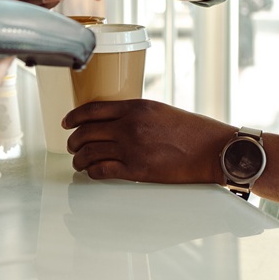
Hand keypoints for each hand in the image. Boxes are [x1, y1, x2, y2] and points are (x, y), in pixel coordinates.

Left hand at [64, 99, 232, 184]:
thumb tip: (115, 124)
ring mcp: (132, 148)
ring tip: (79, 162)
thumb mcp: (160, 111)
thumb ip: (136, 115)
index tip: (66, 123)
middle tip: (71, 146)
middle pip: (86, 132)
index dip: (74, 117)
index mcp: (136, 107)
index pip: (93, 110)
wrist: (212, 149)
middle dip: (73, 141)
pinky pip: (102, 170)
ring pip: (90, 152)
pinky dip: (92, 172)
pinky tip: (92, 173)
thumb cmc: (192, 131)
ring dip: (79, 159)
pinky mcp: (137, 169)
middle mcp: (130, 125)